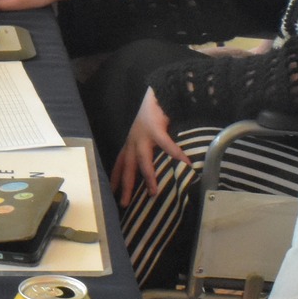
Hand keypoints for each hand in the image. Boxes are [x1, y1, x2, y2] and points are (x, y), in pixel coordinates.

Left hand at [111, 89, 186, 205]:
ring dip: (148, 177)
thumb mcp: (145, 135)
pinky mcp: (155, 128)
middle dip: (126, 186)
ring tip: (153, 192)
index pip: (119, 164)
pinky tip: (185, 163)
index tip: (112, 194)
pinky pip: (166, 145)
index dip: (115, 179)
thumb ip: (148, 150)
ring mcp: (143, 135)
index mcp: (130, 143)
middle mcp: (133, 141)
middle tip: (124, 204)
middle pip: (127, 168)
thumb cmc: (154, 116)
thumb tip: (158, 168)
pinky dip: (175, 154)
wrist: (158, 94)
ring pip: (143, 161)